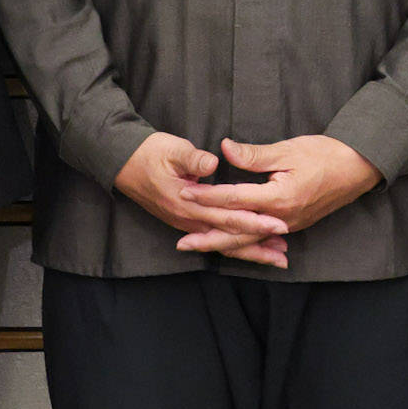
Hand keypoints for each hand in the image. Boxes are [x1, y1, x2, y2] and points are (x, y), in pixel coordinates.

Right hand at [113, 132, 289, 267]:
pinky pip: (214, 240)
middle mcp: (187, 218)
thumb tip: (212, 162)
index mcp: (188, 202)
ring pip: (222, 244)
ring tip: (277, 259)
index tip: (279, 224)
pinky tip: (252, 250)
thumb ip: (193, 158)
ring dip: (250, 252)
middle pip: (229, 237)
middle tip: (285, 253)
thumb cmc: (150, 153)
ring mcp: (186, 223)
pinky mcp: (186, 222)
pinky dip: (235, 247)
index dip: (254, 221)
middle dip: (258, 245)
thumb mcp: (172, 149)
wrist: (122, 163)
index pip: (227, 216)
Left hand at [179, 137, 382, 259]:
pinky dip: (244, 243)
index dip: (207, 197)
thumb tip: (224, 150)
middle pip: (237, 232)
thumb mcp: (289, 149)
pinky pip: (263, 238)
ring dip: (223, 244)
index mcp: (278, 197)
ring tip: (199, 246)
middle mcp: (282, 217)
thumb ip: (254, 155)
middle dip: (208, 237)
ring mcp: (290, 224)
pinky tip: (232, 245)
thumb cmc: (326, 154)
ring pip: (250, 240)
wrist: (360, 167)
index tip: (185, 194)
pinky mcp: (295, 224)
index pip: (234, 200)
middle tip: (181, 243)